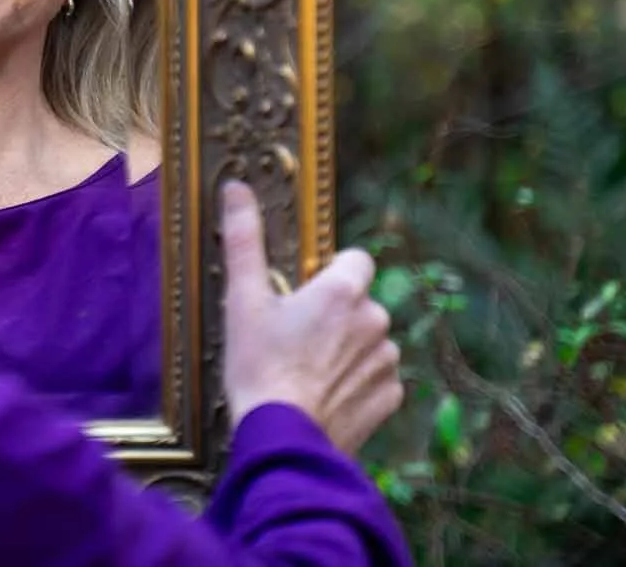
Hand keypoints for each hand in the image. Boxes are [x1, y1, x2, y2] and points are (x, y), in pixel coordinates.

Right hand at [220, 180, 402, 453]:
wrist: (283, 437)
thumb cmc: (259, 366)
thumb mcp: (243, 298)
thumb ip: (244, 239)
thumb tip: (235, 188)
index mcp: (343, 291)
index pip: (357, 259)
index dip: (331, 273)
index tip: (305, 294)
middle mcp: (375, 320)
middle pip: (360, 302)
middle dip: (336, 314)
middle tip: (295, 337)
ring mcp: (386, 361)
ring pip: (369, 341)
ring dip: (347, 349)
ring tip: (307, 371)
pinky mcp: (390, 398)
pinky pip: (376, 378)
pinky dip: (356, 383)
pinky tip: (324, 395)